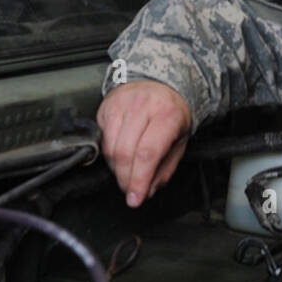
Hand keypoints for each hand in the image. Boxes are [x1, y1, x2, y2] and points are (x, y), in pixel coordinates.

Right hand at [96, 80, 191, 207]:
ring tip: (126, 173)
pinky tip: (119, 156)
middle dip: (126, 178)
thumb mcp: (179, 140)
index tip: (135, 198)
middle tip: (130, 190)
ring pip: (110, 148)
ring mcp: (122, 105)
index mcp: (167, 115)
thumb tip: (147, 191)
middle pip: (125, 153)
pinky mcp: (106, 107)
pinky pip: (102, 139)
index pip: (147, 154)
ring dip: (116, 169)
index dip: (139, 180)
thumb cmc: (170, 113)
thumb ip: (165, 169)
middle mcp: (143, 107)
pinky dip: (108, 155)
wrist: (159, 83)